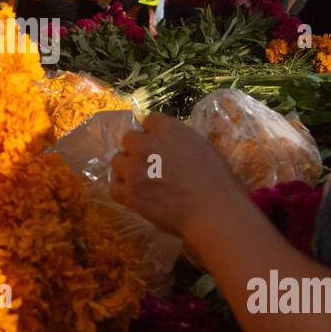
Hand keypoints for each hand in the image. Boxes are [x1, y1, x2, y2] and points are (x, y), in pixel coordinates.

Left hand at [110, 113, 245, 239]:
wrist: (212, 211)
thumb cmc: (216, 180)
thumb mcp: (201, 146)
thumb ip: (179, 140)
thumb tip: (167, 143)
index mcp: (168, 129)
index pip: (149, 120)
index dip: (154, 132)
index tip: (160, 144)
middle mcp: (146, 144)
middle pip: (129, 139)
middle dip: (138, 149)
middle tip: (151, 163)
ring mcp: (134, 169)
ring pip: (117, 161)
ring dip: (127, 168)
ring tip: (141, 180)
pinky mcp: (129, 193)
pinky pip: (114, 187)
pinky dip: (122, 190)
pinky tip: (134, 194)